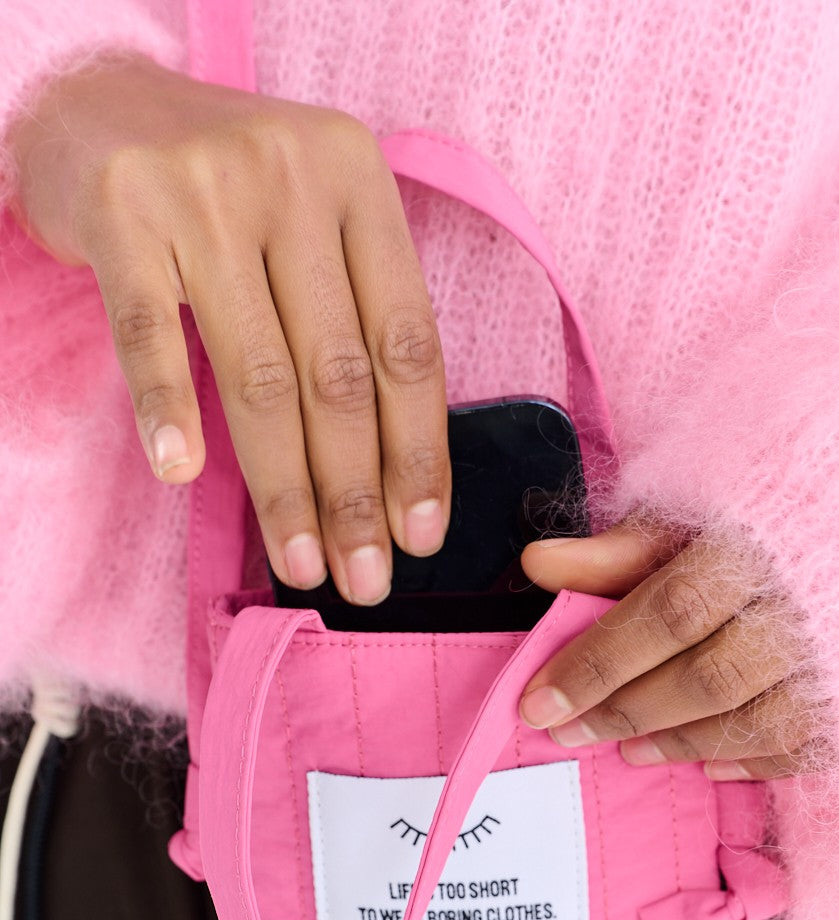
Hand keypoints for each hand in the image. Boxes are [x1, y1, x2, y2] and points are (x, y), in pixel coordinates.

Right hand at [7, 53, 449, 602]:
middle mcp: (292, 178)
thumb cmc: (225, 191)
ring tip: (300, 563)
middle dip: (355, 494)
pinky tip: (181, 474)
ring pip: (258, 372)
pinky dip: (168, 407)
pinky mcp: (122, 210)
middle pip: (337, 373)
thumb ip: (354, 315)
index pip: (406, 342)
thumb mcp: (312, 222)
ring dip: (283, 486)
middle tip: (365, 578)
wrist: (99, 102)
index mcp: (359, 182)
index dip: (419, 450)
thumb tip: (393, 473)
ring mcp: (204, 191)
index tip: (421, 534)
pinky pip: (151, 333)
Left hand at [517, 521, 823, 779]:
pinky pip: (813, 746)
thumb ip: (623, 547)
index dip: (599, 662)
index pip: (670, 613)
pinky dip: (755, 764)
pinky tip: (709, 765)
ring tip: (631, 750)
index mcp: (763, 542)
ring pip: (760, 721)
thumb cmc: (773, 516)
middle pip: (710, 676)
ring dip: (684, 743)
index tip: (539, 701)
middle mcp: (811, 602)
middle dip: (628, 710)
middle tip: (570, 733)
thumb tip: (539, 564)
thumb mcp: (698, 511)